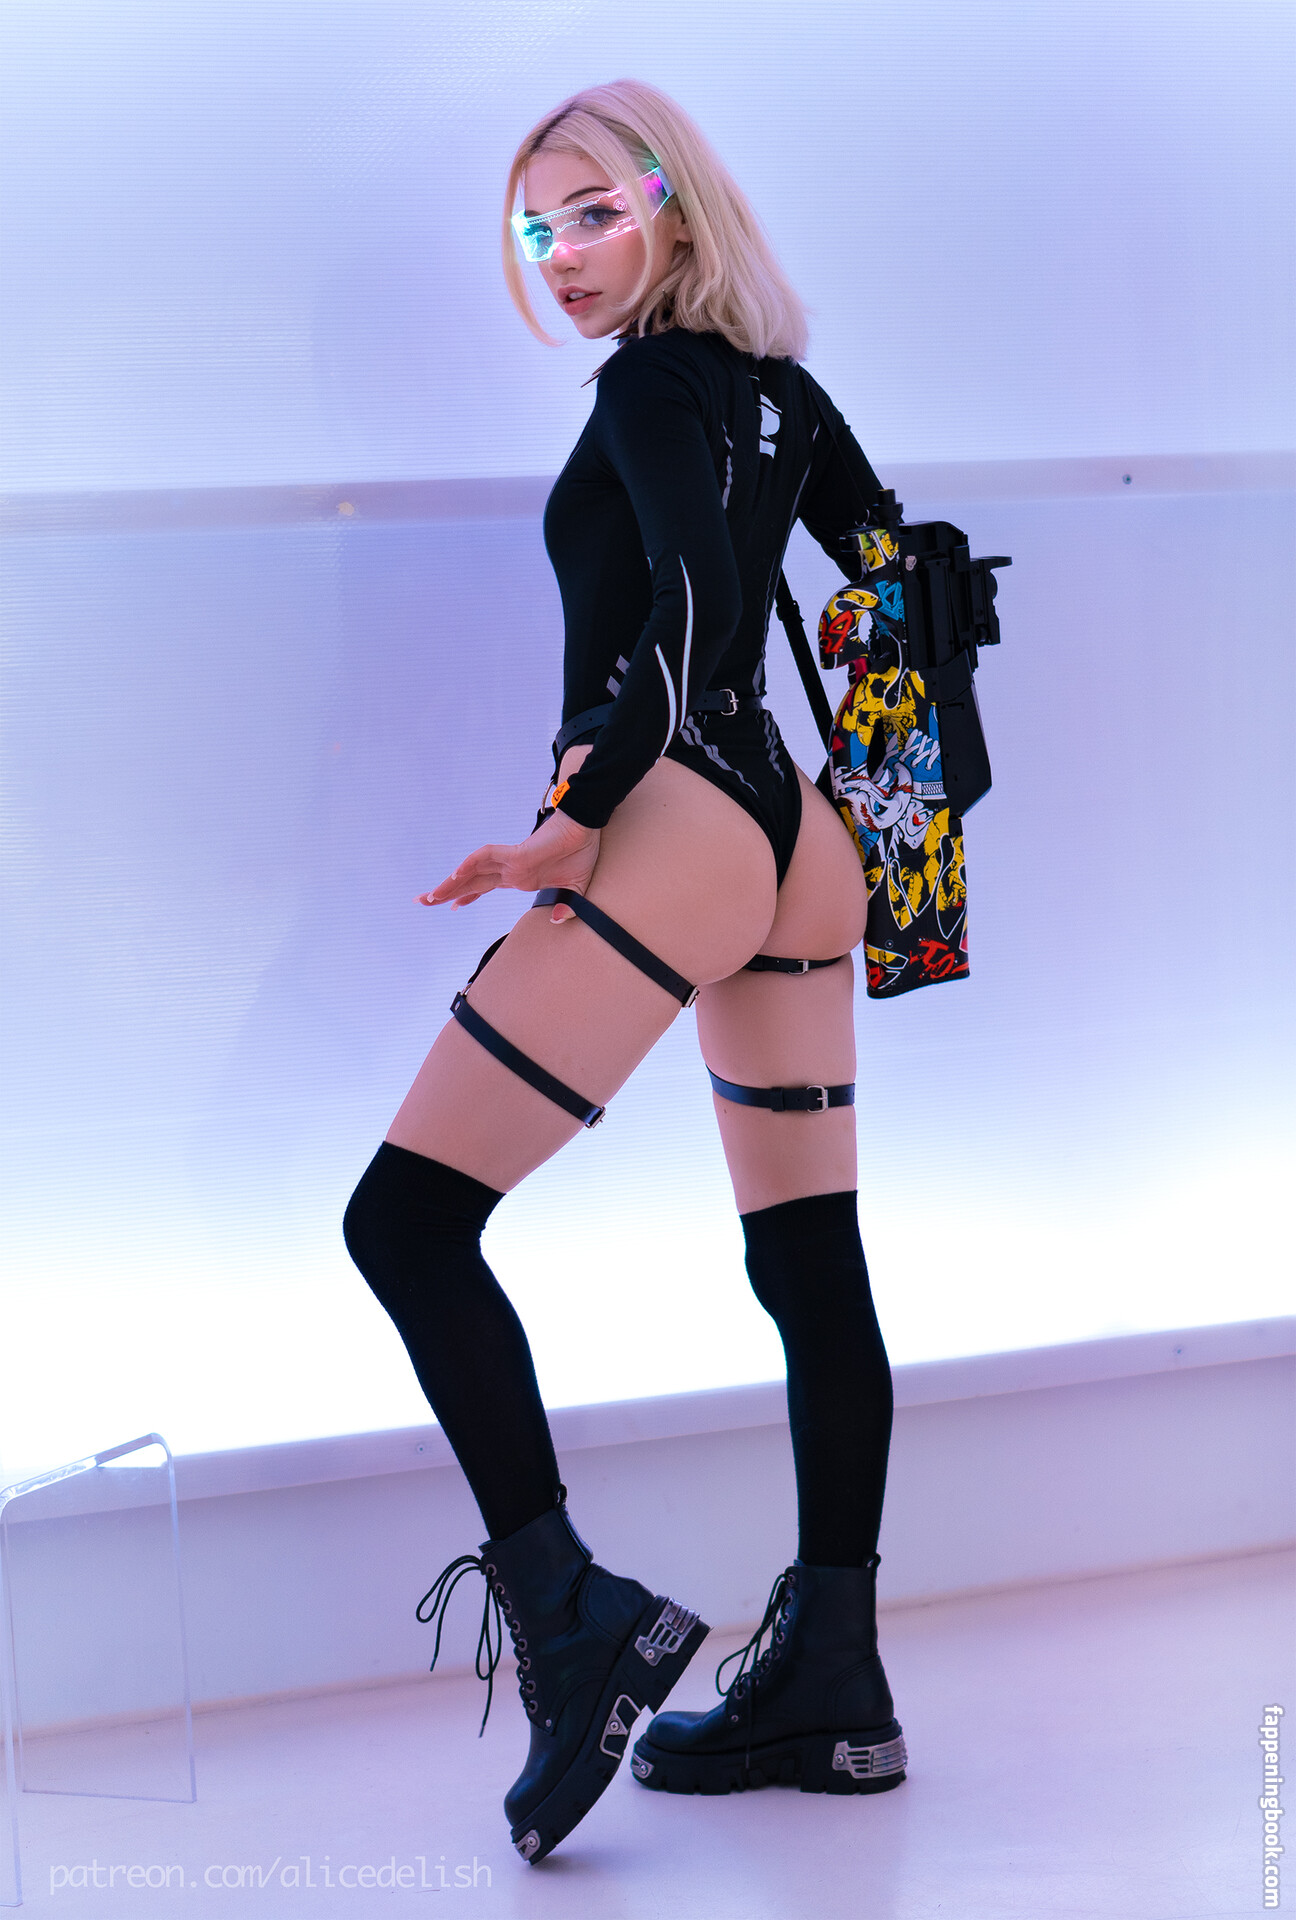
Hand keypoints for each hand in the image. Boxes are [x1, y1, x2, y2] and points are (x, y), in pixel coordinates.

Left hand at [418, 807, 600, 922]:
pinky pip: (485, 857)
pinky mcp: (516, 853)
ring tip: (429, 897)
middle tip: (422, 902)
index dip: (467, 896)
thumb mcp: (574, 889)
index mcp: (519, 877)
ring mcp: (510, 862)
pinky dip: (468, 865)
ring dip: (449, 885)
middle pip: (470, 882)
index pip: (484, 887)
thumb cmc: (580, 852)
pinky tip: (454, 876)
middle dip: (445, 893)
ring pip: (471, 872)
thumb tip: (558, 919)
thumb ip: (565, 906)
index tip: (452, 907)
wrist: (587, 829)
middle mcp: (509, 870)